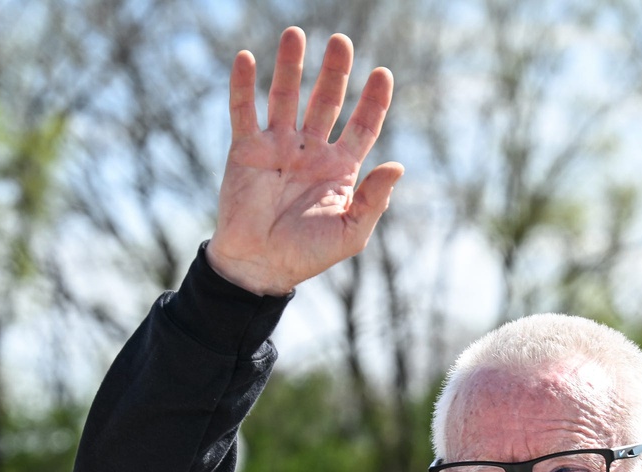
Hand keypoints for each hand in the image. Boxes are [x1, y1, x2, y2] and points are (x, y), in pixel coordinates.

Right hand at [207, 30, 402, 295]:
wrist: (259, 267)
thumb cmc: (307, 255)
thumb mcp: (350, 233)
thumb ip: (374, 200)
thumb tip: (398, 165)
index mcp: (340, 169)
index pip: (362, 126)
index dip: (373, 101)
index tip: (383, 74)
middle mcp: (310, 151)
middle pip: (326, 101)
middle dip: (335, 72)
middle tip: (342, 41)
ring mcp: (278, 147)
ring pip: (286, 96)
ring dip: (291, 66)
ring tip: (296, 34)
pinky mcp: (245, 150)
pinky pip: (243, 111)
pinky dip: (243, 85)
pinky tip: (247, 58)